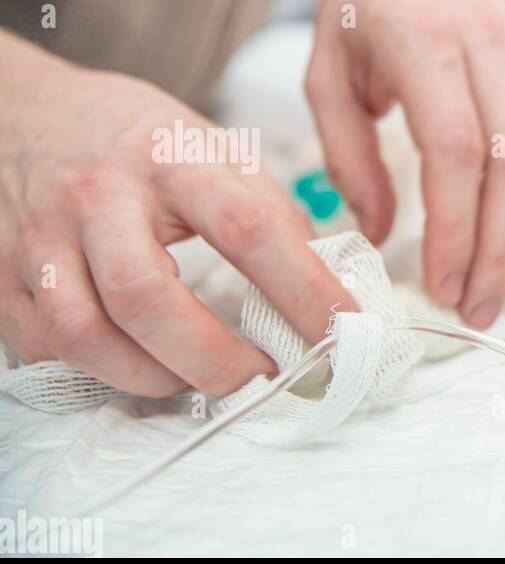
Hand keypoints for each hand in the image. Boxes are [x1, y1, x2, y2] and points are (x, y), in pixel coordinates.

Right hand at [0, 33, 356, 396]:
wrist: (29, 113)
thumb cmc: (137, 141)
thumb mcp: (215, 150)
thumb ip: (270, 212)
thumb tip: (327, 286)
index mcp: (168, 157)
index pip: (247, 228)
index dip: (302, 290)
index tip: (339, 330)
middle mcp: (98, 197)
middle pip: (148, 297)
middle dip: (214, 358)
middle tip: (258, 376)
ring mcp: (41, 239)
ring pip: (86, 334)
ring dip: (154, 377)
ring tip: (197, 375)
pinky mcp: (4, 277)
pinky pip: (48, 347)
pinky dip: (101, 371)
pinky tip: (138, 362)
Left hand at [307, 0, 504, 327]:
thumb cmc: (369, 12)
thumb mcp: (329, 74)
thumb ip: (347, 155)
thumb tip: (381, 233)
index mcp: (423, 40)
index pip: (456, 152)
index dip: (457, 231)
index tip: (444, 285)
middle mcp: (493, 37)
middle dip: (502, 250)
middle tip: (479, 306)